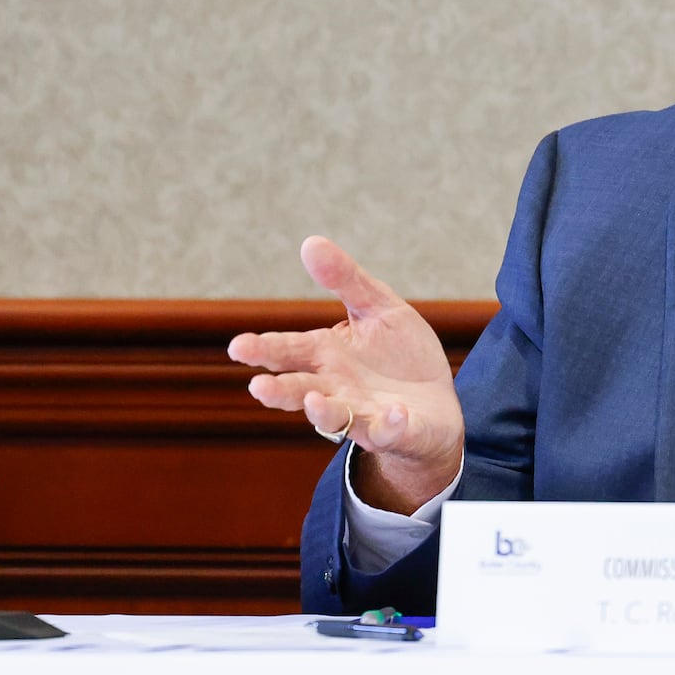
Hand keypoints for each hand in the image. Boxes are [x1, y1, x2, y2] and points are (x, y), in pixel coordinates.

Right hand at [228, 236, 464, 512]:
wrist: (436, 401)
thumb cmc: (399, 355)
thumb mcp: (378, 308)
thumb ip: (346, 280)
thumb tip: (310, 242)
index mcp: (328, 355)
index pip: (290, 350)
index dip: (264, 349)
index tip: (237, 346)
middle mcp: (338, 388)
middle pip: (302, 389)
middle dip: (281, 389)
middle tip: (258, 387)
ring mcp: (365, 414)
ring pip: (337, 417)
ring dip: (324, 412)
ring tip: (314, 403)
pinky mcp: (398, 431)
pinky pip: (391, 431)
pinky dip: (391, 425)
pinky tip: (395, 413)